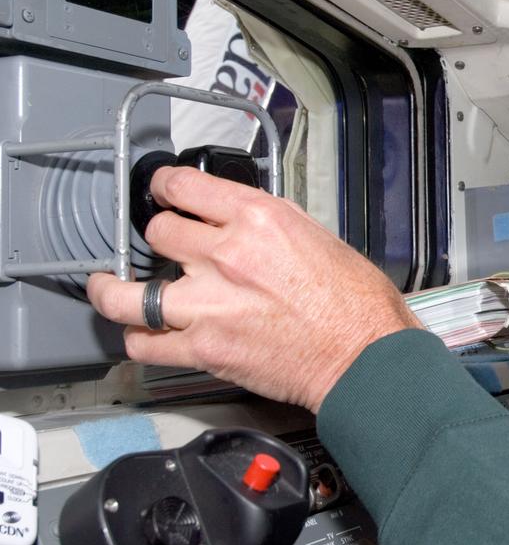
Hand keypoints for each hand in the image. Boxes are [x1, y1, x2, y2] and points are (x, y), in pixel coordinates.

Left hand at [87, 167, 419, 411]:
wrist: (363, 357)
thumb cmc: (355, 305)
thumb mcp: (318, 237)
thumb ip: (268, 226)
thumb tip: (241, 222)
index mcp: (259, 219)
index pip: (184, 187)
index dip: (164, 186)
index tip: (160, 191)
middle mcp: (227, 256)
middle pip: (157, 233)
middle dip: (159, 237)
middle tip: (160, 244)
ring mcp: (208, 304)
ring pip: (127, 292)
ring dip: (115, 289)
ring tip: (110, 286)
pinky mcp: (203, 349)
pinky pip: (144, 343)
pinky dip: (139, 338)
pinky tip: (142, 332)